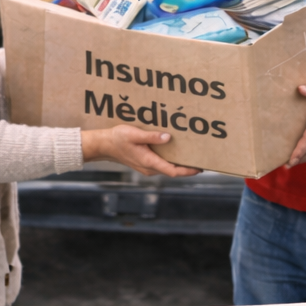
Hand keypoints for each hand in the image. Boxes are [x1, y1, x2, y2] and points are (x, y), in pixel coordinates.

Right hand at [81, 126, 201, 177]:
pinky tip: (176, 152)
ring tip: (192, 156)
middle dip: (187, 168)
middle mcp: (149, 168)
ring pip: (168, 168)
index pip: (173, 171)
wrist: (103, 145)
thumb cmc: (117, 139)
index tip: (200, 168)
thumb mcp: (134, 134)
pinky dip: (171, 161)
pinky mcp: (145, 163)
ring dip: (179, 164)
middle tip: (201, 160)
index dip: (187, 171)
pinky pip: (162, 164)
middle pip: (173, 171)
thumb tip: (167, 137)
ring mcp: (147, 167)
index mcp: (149, 162)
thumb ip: (151, 136)